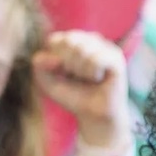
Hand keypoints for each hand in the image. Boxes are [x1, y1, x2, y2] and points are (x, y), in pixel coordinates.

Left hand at [34, 31, 129, 147]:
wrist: (94, 116)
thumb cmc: (73, 96)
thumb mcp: (47, 81)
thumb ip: (39, 65)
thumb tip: (54, 58)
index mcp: (73, 40)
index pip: (55, 40)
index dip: (55, 61)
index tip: (64, 74)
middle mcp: (90, 39)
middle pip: (69, 42)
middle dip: (69, 65)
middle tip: (78, 78)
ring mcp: (105, 46)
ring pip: (82, 50)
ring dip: (81, 72)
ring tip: (89, 80)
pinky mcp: (116, 58)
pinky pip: (96, 60)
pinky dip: (93, 74)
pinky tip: (99, 79)